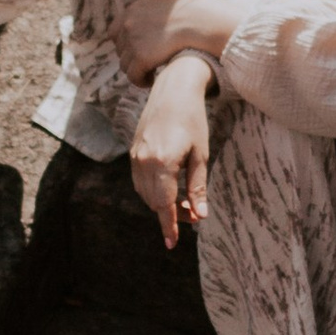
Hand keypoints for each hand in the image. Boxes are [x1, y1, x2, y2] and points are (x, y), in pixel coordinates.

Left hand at [120, 0, 245, 82]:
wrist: (203, 21)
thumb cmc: (193, 15)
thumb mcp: (167, 8)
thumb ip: (152, 17)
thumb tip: (151, 29)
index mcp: (133, 10)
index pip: (115, 32)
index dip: (125, 45)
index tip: (139, 53)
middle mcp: (128, 23)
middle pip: (120, 50)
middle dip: (133, 59)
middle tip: (149, 65)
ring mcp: (132, 41)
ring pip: (125, 66)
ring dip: (137, 71)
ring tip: (151, 74)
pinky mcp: (141, 58)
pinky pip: (133, 77)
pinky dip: (142, 81)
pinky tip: (153, 81)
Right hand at [130, 57, 211, 251]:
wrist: (173, 90)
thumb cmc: (193, 120)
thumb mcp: (201, 155)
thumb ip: (198, 186)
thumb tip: (200, 215)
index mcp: (162, 163)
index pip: (164, 204)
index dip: (169, 226)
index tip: (172, 244)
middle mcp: (143, 162)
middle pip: (155, 202)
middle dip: (172, 214)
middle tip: (195, 214)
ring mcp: (135, 157)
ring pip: (145, 194)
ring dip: (163, 203)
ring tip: (186, 202)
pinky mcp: (133, 152)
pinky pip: (140, 181)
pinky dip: (153, 191)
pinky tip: (170, 188)